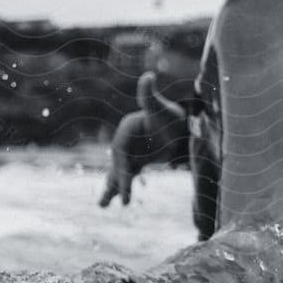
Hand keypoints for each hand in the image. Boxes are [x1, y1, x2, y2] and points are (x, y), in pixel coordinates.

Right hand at [99, 72, 189, 207]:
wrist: (180, 123)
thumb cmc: (170, 115)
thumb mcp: (160, 107)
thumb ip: (149, 95)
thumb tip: (148, 76)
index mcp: (127, 129)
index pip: (121, 152)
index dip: (121, 167)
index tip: (125, 181)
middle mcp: (125, 141)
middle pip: (117, 164)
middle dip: (118, 181)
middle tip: (121, 198)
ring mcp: (130, 152)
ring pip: (117, 172)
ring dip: (112, 189)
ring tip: (102, 206)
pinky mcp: (137, 161)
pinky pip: (127, 176)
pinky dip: (122, 188)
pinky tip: (119, 201)